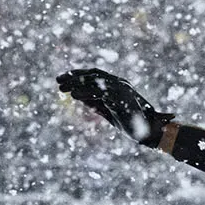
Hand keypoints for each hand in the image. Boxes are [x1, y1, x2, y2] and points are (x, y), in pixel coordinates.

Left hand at [57, 68, 174, 146]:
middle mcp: (119, 83)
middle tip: (58, 80)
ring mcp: (122, 89)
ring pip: (96, 82)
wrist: (147, 130)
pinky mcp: (122, 99)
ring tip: (62, 89)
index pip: (94, 74)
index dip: (77, 74)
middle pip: (93, 75)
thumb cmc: (127, 120)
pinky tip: (74, 96)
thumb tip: (76, 95)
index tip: (62, 78)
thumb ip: (93, 101)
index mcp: (116, 83)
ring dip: (77, 84)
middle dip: (74, 77)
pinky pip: (101, 93)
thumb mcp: (105, 109)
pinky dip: (87, 93)